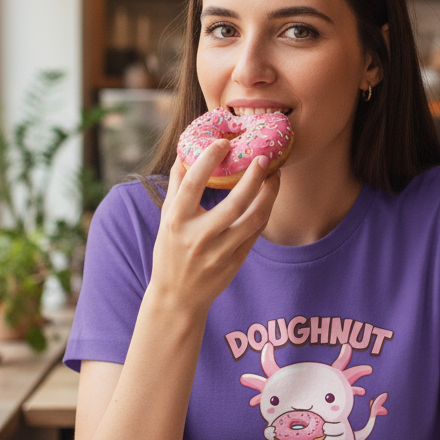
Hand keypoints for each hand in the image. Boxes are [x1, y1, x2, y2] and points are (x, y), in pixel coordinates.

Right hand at [149, 141, 279, 313]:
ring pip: (253, 219)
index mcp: (176, 220)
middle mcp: (197, 236)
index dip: (208, 160)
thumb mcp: (166, 218)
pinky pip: (255, 234)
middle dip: (253, 178)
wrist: (177, 297)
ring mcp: (218, 252)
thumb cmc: (170, 251)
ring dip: (268, 195)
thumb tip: (185, 152)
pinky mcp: (234, 263)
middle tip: (264, 157)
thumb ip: (176, 186)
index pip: (193, 183)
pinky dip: (264, 213)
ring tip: (274, 177)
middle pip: (234, 203)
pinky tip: (268, 197)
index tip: (223, 142)